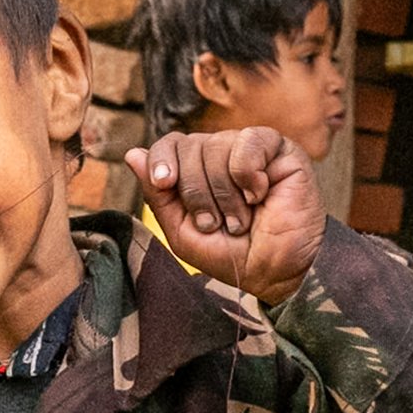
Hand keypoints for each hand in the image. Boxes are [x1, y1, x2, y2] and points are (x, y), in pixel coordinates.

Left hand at [125, 127, 324, 303]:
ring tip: (241, 219)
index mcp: (196, 169)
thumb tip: (132, 153)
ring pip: (216, 146)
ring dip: (225, 195)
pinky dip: (248, 175)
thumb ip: (157, 195)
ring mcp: (249, 148)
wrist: (275, 272)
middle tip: (217, 223)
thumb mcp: (182, 231)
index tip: (164, 183)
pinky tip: (259, 194)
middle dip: (198, 193)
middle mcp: (221, 153)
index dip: (162, 160)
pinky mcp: (280, 149)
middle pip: (190, 147)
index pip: (170, 144)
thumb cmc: (232, 254)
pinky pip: (248, 141)